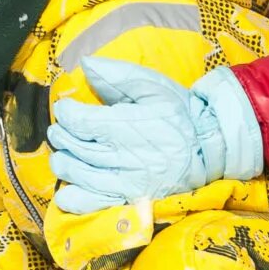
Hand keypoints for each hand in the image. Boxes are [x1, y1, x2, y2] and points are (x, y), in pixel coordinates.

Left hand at [46, 60, 262, 214]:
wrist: (207, 148)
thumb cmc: (178, 113)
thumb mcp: (152, 86)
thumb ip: (116, 76)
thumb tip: (85, 64)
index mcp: (127, 126)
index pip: (79, 121)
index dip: (66, 113)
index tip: (67, 108)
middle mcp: (122, 157)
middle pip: (73, 146)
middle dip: (61, 135)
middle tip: (63, 129)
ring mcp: (123, 182)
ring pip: (75, 173)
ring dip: (62, 161)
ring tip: (67, 152)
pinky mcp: (126, 200)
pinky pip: (88, 204)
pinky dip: (71, 196)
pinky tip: (70, 186)